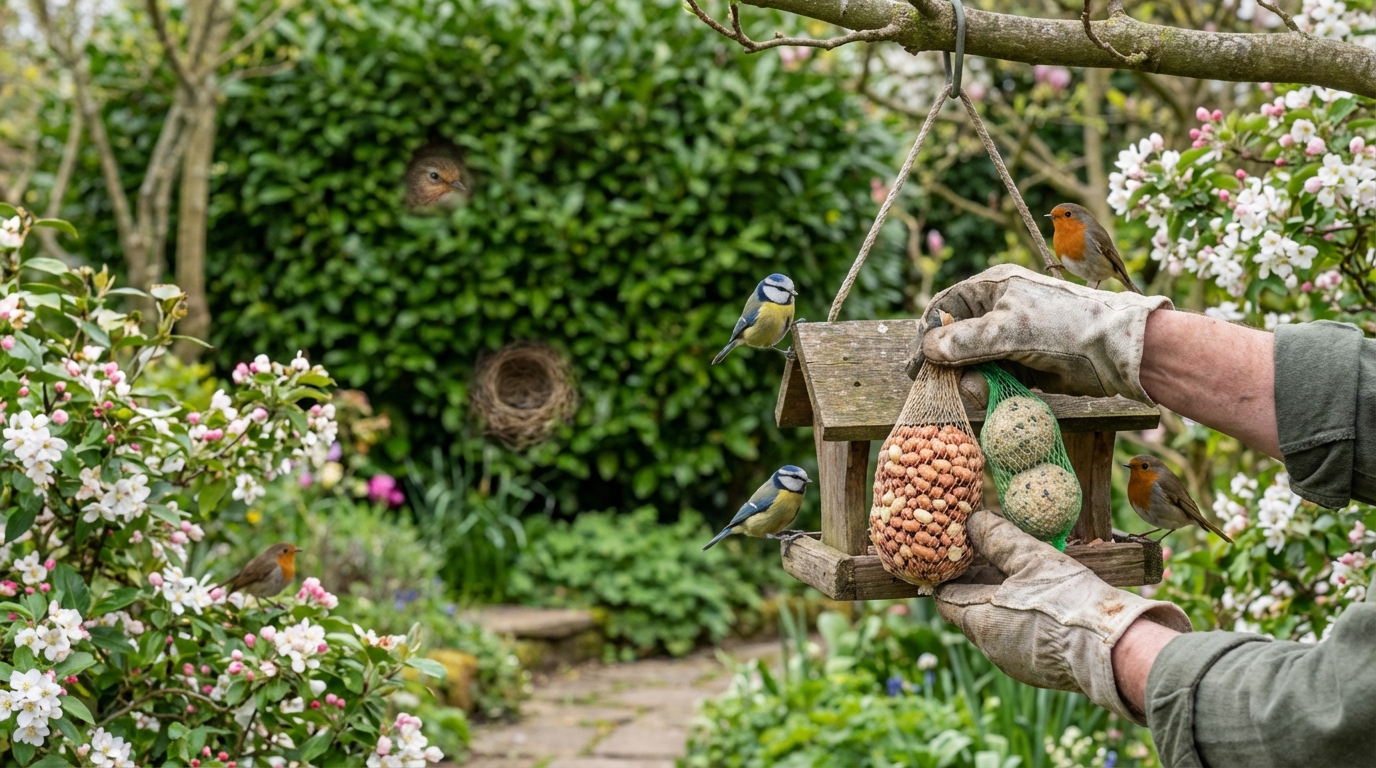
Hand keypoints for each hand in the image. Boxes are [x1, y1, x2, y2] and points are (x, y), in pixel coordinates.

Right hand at [905, 264, 1172, 402]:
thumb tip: (929, 348)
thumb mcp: (1010, 330)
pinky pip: (993, 377)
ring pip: (973, 362)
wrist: (1116, 351)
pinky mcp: (1024, 364)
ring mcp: (1011, 338)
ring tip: (979, 392)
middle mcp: (999, 310)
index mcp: (994, 287)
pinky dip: (989, 388)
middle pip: (955, 337)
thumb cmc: (1064, 327)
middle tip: (942, 386)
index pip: (946, 305)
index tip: (918, 363)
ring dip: (970, 379)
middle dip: (949, 363)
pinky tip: (992, 396)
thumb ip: (965, 340)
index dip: (928, 332)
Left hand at [933, 511, 1191, 724]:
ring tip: (1016, 574)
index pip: (946, 599)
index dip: (950, 574)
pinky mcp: (1040, 670)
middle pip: (969, 612)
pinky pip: (1019, 639)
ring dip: (1000, 602)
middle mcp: (992, 649)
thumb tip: (973, 521)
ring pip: (995, 626)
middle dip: (976, 585)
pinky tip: (1039, 600)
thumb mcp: (1032, 559)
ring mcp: (1016, 663)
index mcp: (980, 623)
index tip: (958, 553)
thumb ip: (998, 539)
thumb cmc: (1069, 601)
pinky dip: (1020, 619)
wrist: (1118, 649)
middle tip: (987, 556)